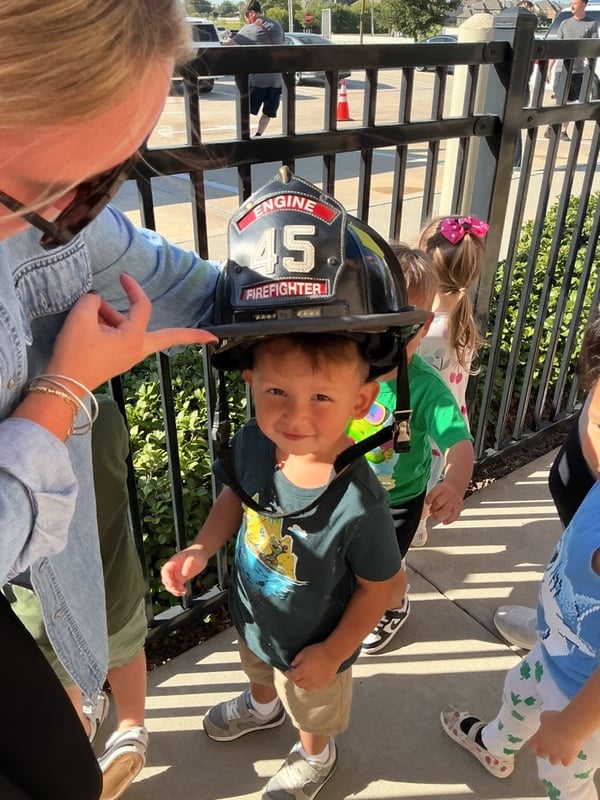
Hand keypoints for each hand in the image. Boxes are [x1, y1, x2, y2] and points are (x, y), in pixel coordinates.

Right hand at [47, 273, 217, 390]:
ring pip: (132, 328)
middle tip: (213, 337)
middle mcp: (138, 349)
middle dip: (191, 335)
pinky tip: (89, 324)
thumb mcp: (81, 318)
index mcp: (133, 338)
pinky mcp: (119, 359)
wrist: (64, 384)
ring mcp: (130, 356)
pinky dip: (109, 326)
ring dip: (113, 317)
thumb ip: (93, 301)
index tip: (122, 276)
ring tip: (85, 320)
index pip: (142, 306)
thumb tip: (98, 301)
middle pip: (169, 336)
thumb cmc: (74, 353)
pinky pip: (122, 336)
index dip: (133, 288)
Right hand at [161, 544, 208, 596]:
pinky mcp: (180, 580)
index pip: (165, 571)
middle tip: (180, 588)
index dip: (166, 578)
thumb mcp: (195, 557)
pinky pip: (176, 587)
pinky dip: (178, 592)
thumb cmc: (197, 553)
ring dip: (174, 590)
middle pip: (165, 580)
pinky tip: (184, 592)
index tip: (171, 584)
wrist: (201, 554)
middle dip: (171, 586)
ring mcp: (176, 575)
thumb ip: (189, 564)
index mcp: (174, 562)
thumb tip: (184, 574)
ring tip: (183, 591)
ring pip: (170, 586)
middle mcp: (173, 569)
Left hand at [284, 643, 338, 690]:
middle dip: (295, 680)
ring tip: (303, 679)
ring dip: (302, 684)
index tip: (288, 671)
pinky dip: (311, 686)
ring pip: (306, 688)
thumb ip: (297, 659)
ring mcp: (317, 683)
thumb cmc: (318, 651)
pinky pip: (315, 688)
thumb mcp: (304, 652)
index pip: (292, 677)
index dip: (289, 674)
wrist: (332, 654)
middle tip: (295, 675)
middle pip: (298, 684)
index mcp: (302, 672)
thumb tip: (292, 665)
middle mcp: (308, 680)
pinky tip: (312, 681)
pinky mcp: (324, 683)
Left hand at [426, 480, 462, 523]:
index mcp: (441, 488)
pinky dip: (448, 521)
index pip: (432, 494)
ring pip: (445, 511)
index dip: (428, 500)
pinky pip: (454, 516)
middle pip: (438, 503)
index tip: (427, 503)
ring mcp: (454, 501)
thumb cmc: (443, 491)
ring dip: (438, 515)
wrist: (455, 487)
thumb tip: (423, 512)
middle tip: (431, 511)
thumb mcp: (436, 490)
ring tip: (435, 515)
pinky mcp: (459, 508)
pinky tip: (444, 522)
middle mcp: (448, 494)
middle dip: (432, 509)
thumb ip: (430, 498)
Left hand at [527, 710, 584, 765]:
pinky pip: (565, 763)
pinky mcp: (568, 758)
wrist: (570, 727)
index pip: (531, 746)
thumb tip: (545, 724)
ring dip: (555, 756)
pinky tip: (568, 754)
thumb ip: (543, 722)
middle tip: (548, 745)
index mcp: (538, 739)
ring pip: (552, 761)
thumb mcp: (545, 716)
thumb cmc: (556, 719)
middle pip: (541, 755)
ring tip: (559, 751)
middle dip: (543, 751)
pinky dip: (566, 759)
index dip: (533, 744)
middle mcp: (546, 749)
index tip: (536, 741)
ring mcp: (557, 755)